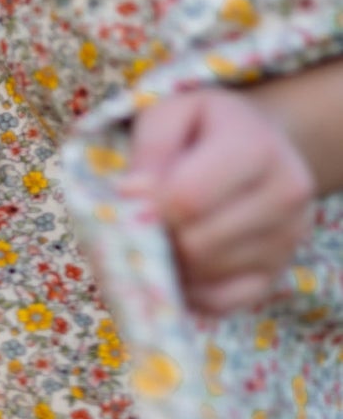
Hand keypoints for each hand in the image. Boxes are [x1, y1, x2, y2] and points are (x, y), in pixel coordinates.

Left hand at [122, 86, 314, 314]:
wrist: (257, 146)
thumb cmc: (201, 130)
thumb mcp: (168, 115)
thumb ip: (148, 150)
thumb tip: (132, 194)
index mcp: (257, 149)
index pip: (187, 200)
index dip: (146, 207)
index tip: (131, 195)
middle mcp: (286, 196)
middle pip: (196, 245)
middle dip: (158, 236)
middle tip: (146, 218)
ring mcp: (287, 241)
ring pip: (204, 276)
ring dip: (170, 261)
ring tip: (164, 232)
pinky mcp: (274, 275)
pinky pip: (218, 303)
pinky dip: (186, 289)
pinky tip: (178, 260)